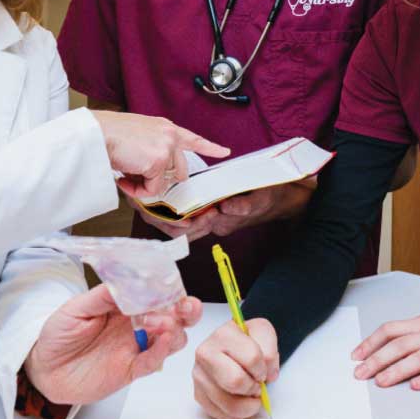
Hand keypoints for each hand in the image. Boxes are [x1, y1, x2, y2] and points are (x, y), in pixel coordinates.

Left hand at [25, 284, 202, 405]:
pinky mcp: (132, 369)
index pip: (155, 293)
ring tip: (163, 325)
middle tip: (185, 306)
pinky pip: (153, 362)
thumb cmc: (59, 334)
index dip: (167, 289)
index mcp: (125, 305)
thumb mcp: (76, 308)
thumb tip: (124, 282)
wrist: (45, 369)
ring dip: (174, 330)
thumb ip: (101, 297)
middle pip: (173, 316)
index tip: (171, 285)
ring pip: (171, 339)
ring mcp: (136, 347)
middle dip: (186, 310)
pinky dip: (161, 352)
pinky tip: (162, 342)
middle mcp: (136, 325)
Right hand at [91, 111, 228, 198]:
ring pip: (165, 182)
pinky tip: (124, 179)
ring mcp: (166, 148)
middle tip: (137, 179)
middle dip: (160, 180)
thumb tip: (152, 173)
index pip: (193, 138)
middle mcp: (169, 135)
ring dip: (146, 185)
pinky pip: (152, 189)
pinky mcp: (159, 161)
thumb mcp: (137, 136)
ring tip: (126, 177)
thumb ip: (151, 149)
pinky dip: (138, 190)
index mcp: (164, 127)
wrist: (97, 134)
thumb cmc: (108, 134)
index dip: (209, 147)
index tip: (224, 151)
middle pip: (179, 171)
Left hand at [131, 178, 313, 242]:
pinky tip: (155, 189)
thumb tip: (225, 207)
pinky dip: (168, 201)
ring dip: (158, 208)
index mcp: (220, 222)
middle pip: (174, 227)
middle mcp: (211, 222)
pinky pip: (184, 208)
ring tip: (139, 193)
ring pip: (176, 219)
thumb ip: (243, 204)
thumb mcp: (259, 198)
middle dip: (154, 215)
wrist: (283, 197)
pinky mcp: (208, 205)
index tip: (152, 207)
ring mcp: (209, 215)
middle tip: (136, 198)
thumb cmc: (271, 198)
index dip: (168, 221)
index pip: (187, 229)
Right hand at [193, 318, 278, 418]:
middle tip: (257, 386)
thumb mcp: (263, 333)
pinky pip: (221, 414)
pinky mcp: (198, 393)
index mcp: (223, 335)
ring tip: (251, 396)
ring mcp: (199, 375)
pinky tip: (240, 402)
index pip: (252, 358)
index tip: (263, 371)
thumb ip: (270, 350)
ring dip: (248, 406)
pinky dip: (236, 415)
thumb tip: (268, 375)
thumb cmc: (246, 342)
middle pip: (236, 382)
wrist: (230, 347)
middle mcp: (205, 353)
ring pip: (229, 404)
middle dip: (254, 388)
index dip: (264, 370)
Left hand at [351, 296, 419, 390]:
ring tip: (381, 382)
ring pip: (419, 358)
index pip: (391, 330)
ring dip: (397, 370)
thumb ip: (416, 331)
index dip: (371, 342)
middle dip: (377, 360)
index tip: (356, 355)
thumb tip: (390, 344)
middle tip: (360, 374)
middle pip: (400, 345)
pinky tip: (417, 386)